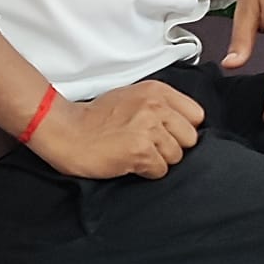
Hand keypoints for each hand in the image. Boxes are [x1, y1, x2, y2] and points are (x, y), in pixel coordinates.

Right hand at [29, 80, 204, 178]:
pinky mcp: (141, 151)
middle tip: (150, 146)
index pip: (197, 114)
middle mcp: (156, 107)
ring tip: (136, 153)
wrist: (66, 130)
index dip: (183, 128)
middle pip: (191, 138)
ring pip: (177, 157)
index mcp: (157, 91)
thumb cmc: (95, 118)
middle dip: (173, 146)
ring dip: (159, 160)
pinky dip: (146, 172)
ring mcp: (149, 128)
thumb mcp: (132, 97)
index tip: (168, 134)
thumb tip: (183, 123)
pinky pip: (160, 171)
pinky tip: (129, 162)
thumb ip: (160, 106)